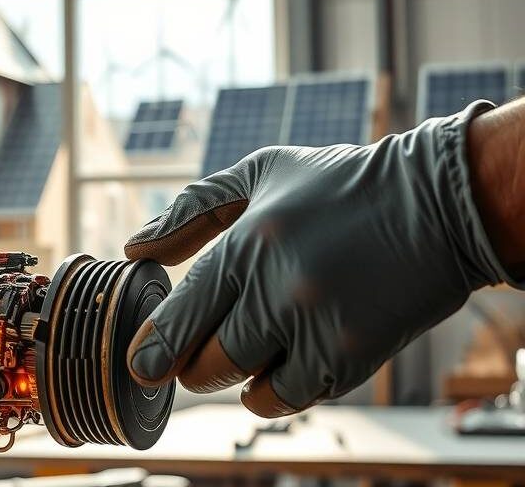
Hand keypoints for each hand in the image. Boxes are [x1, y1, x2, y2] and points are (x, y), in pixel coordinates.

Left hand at [124, 101, 516, 417]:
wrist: (435, 204)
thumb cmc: (337, 185)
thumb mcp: (260, 173)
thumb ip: (192, 210)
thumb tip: (136, 248)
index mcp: (246, 244)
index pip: (181, 317)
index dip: (152, 351)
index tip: (140, 365)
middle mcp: (276, 291)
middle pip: (206, 363)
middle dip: (194, 363)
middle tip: (201, 350)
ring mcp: (316, 328)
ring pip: (247, 387)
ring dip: (237, 378)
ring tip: (247, 349)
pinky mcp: (352, 356)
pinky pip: (293, 397)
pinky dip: (278, 389)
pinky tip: (283, 361)